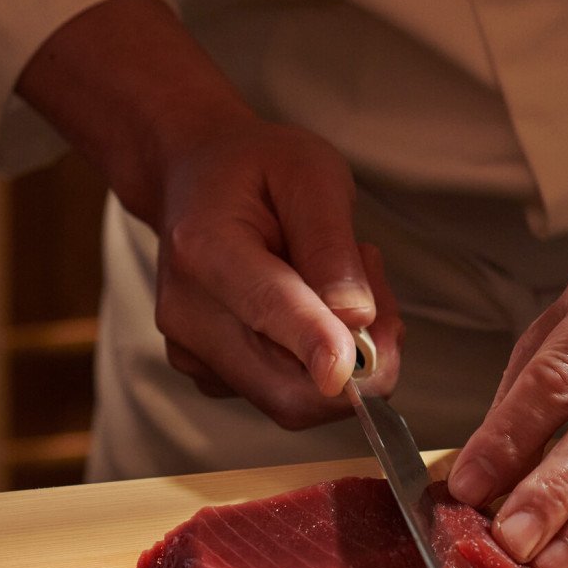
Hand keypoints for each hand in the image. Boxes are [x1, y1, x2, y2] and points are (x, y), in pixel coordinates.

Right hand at [153, 115, 401, 427]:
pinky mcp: (210, 374)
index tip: (350, 371)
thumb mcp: (310, 174)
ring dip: (342, 360)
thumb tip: (356, 319)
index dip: (315, 344)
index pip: (266, 309)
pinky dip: (316, 364)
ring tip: (337, 283)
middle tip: (379, 302)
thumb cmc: (256, 169)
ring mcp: (193, 352)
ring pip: (294, 398)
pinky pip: (283, 394)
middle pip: (283, 389)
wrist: (195, 178)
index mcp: (204, 249)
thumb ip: (331, 246)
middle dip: (357, 366)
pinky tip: (312, 309)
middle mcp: (188, 313)